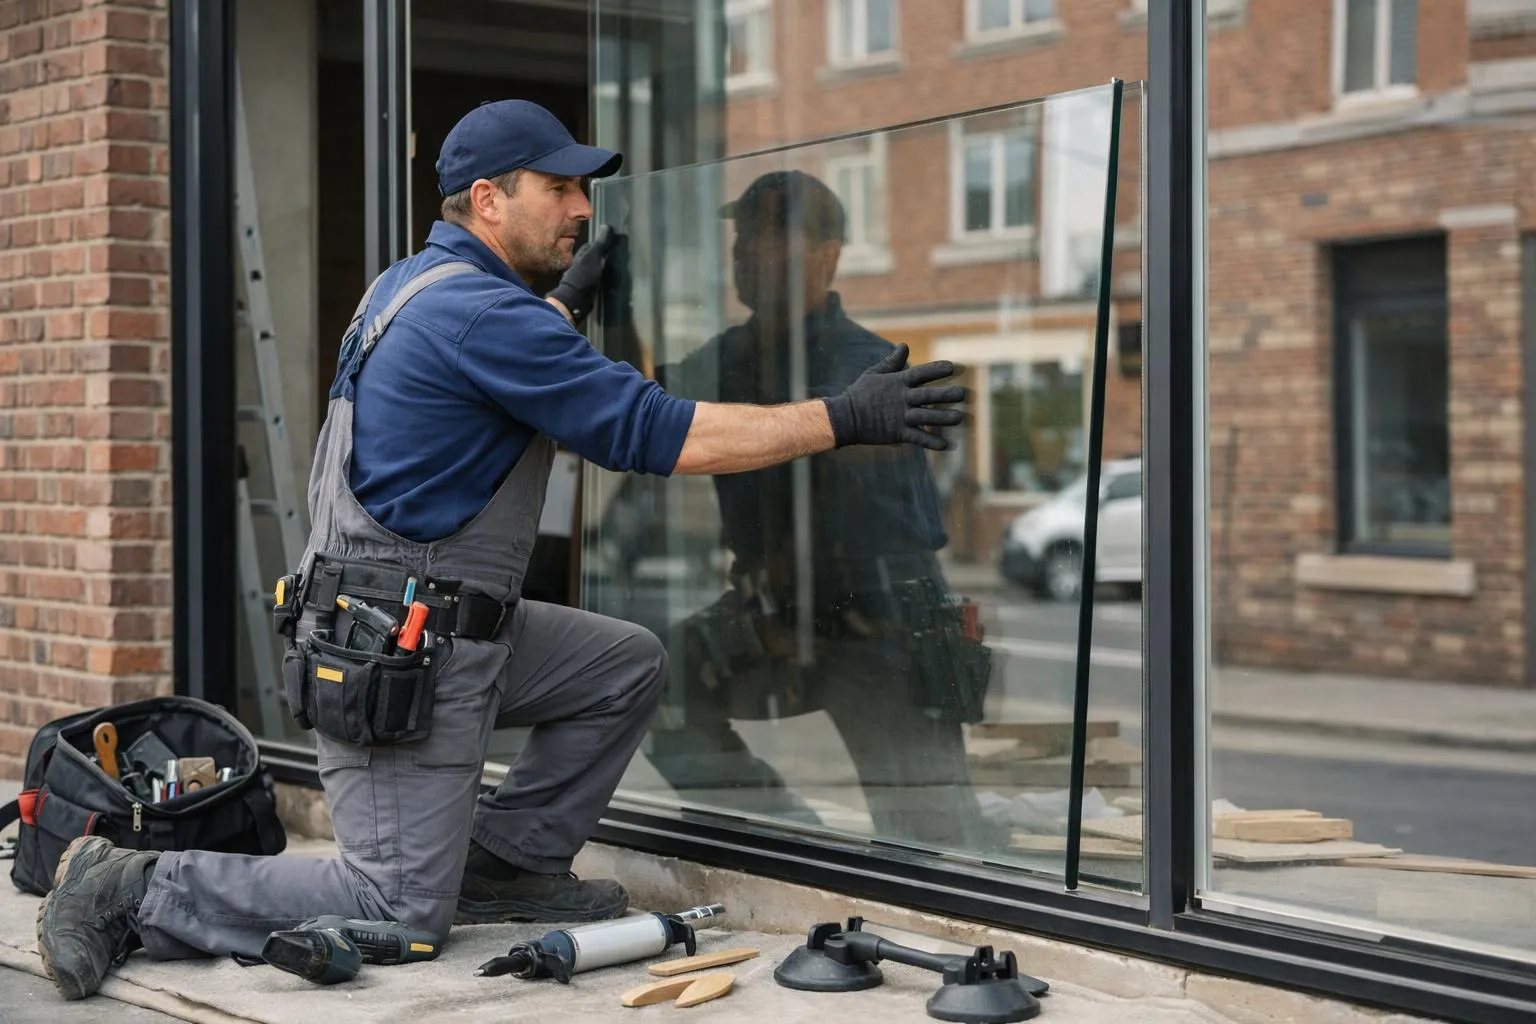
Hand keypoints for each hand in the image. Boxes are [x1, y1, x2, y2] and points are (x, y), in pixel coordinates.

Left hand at [548, 224, 619, 323]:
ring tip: (617, 268)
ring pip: (596, 268)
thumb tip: (607, 226)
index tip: (614, 242)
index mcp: (581, 255)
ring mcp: (584, 277)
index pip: (593, 245)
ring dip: (604, 268)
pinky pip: (598, 280)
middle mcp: (581, 265)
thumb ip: (601, 243)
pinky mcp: (588, 289)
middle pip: (594, 257)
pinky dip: (604, 278)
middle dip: (604, 256)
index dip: (603, 243)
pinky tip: (611, 281)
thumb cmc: (583, 276)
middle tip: (618, 255)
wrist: (576, 300)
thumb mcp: (593, 257)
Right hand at [822, 344, 964, 449]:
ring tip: (960, 417)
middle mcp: (901, 398)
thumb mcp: (874, 373)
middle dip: (947, 394)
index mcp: (897, 382)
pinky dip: (932, 442)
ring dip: (944, 417)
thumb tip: (905, 346)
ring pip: (927, 416)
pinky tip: (946, 445)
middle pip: (928, 395)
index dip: (936, 369)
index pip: (920, 373)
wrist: (845, 418)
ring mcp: (900, 416)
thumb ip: (892, 362)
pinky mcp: (897, 433)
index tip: (952, 367)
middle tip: (963, 394)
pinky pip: (918, 437)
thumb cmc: (860, 394)